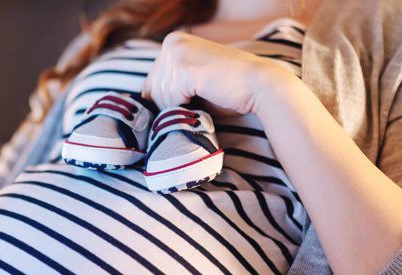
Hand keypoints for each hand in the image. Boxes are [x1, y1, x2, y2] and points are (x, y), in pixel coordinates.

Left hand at [141, 31, 292, 115]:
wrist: (259, 86)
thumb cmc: (228, 88)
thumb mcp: (190, 81)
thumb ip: (168, 83)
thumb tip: (142, 99)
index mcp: (173, 41)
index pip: (152, 81)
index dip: (167, 98)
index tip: (190, 99)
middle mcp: (172, 42)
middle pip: (154, 89)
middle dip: (173, 103)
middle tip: (200, 99)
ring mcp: (177, 53)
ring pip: (161, 96)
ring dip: (181, 106)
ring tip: (204, 97)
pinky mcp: (184, 68)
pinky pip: (171, 100)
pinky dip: (186, 107)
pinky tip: (205, 97)